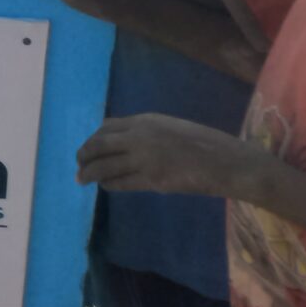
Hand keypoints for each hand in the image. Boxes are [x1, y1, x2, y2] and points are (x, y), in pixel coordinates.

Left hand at [77, 113, 262, 199]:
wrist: (227, 162)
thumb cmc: (206, 144)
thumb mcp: (172, 127)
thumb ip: (149, 132)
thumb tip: (126, 141)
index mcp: (146, 121)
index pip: (107, 127)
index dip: (94, 137)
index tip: (89, 146)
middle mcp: (140, 136)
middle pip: (99, 144)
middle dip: (84, 154)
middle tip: (78, 163)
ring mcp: (144, 158)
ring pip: (105, 165)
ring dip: (90, 172)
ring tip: (81, 178)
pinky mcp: (152, 180)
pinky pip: (121, 182)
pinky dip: (109, 184)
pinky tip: (106, 186)